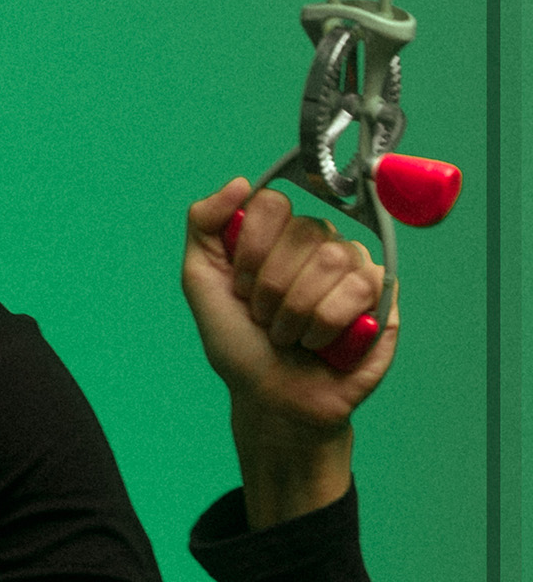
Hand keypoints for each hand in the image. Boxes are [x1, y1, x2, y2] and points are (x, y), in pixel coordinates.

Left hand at [182, 178, 397, 432]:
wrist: (270, 399)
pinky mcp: (380, 294)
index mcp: (276, 233)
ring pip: (330, 259)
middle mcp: (317, 241)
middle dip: (272, 288)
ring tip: (290, 335)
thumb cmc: (239, 345)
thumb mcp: (201, 281)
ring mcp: (352, 264)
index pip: (272, 203)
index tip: (241, 287)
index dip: (252, 250)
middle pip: (303, 231)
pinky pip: (359, 286)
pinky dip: (327, 324)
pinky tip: (320, 343)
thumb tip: (240, 182)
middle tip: (266, 319)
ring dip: (297, 312)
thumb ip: (204, 223)